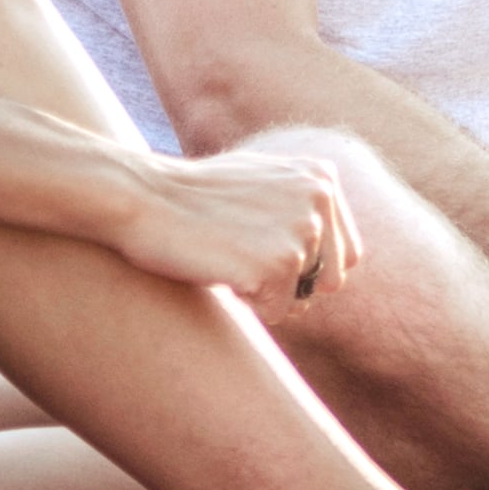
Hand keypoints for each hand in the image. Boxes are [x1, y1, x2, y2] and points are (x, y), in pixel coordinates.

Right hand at [119, 150, 360, 304]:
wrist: (143, 198)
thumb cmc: (193, 196)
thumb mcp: (262, 182)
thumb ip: (303, 205)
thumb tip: (337, 266)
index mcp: (322, 177)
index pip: (345, 253)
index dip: (304, 267)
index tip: (263, 250)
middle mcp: (321, 200)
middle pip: (329, 280)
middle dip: (289, 284)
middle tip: (243, 256)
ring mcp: (302, 231)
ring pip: (301, 299)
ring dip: (265, 292)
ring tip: (229, 256)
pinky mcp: (279, 264)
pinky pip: (276, 312)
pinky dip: (247, 302)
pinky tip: (219, 268)